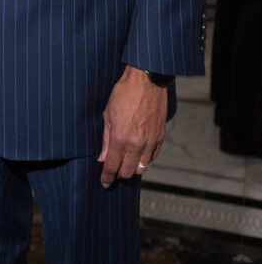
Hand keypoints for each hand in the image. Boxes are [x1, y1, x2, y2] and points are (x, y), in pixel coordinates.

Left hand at [98, 65, 167, 187]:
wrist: (146, 81)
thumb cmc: (124, 93)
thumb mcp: (108, 114)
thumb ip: (106, 139)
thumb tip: (103, 157)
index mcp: (120, 138)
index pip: (112, 166)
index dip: (107, 177)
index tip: (105, 182)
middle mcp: (136, 144)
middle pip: (127, 172)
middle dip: (119, 174)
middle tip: (114, 172)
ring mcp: (150, 142)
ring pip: (142, 168)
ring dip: (132, 168)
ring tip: (126, 163)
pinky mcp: (160, 137)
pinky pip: (153, 158)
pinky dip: (145, 160)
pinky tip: (138, 155)